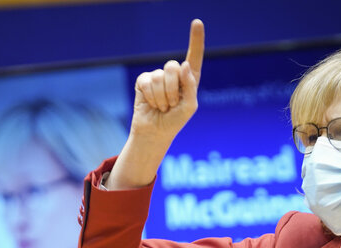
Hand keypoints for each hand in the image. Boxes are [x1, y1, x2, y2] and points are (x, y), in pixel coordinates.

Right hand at [130, 19, 203, 143]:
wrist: (155, 132)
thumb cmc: (175, 121)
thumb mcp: (190, 107)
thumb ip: (190, 86)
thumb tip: (184, 64)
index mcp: (189, 79)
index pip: (194, 56)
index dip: (196, 39)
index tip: (196, 22)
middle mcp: (174, 75)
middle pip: (173, 67)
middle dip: (172, 89)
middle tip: (171, 104)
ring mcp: (157, 77)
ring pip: (159, 77)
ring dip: (162, 97)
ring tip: (162, 107)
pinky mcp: (143, 81)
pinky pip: (147, 82)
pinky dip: (151, 96)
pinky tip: (151, 104)